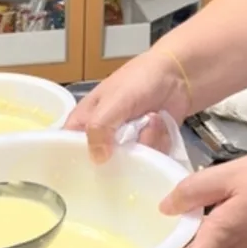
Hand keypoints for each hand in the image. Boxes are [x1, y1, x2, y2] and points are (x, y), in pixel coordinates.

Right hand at [64, 47, 190, 162]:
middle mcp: (102, 135)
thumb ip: (99, 128)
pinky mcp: (147, 147)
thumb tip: (97, 159)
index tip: (82, 174)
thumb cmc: (138, 80)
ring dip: (144, 143)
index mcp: (84, 122)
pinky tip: (161, 126)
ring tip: (151, 121)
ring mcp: (126, 143)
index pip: (67, 149)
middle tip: (130, 143)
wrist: (178, 73)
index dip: (72, 162)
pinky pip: (149, 160)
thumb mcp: (113, 102)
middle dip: (118, 156)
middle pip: (99, 163)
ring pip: (128, 162)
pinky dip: (158, 143)